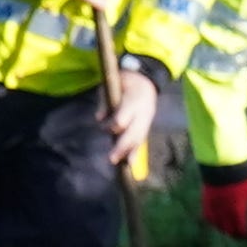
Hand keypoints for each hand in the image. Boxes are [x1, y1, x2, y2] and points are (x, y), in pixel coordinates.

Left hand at [99, 66, 158, 181]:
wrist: (146, 82)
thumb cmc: (124, 82)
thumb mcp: (112, 84)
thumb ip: (105, 101)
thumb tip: (99, 118)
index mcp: (135, 99)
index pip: (125, 116)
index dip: (115, 124)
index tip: (104, 126)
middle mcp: (143, 113)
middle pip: (133, 132)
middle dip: (122, 146)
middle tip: (112, 158)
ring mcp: (147, 121)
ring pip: (139, 138)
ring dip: (130, 152)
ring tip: (122, 165)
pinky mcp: (146, 126)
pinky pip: (141, 140)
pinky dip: (135, 152)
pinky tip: (130, 164)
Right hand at [198, 172, 246, 243]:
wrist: (224, 165)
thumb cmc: (244, 177)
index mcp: (237, 210)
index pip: (242, 230)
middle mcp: (224, 212)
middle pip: (229, 231)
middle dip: (237, 235)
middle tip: (243, 235)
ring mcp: (214, 207)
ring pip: (218, 226)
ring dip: (226, 230)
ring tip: (232, 230)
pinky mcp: (206, 201)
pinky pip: (207, 217)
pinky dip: (214, 222)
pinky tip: (219, 222)